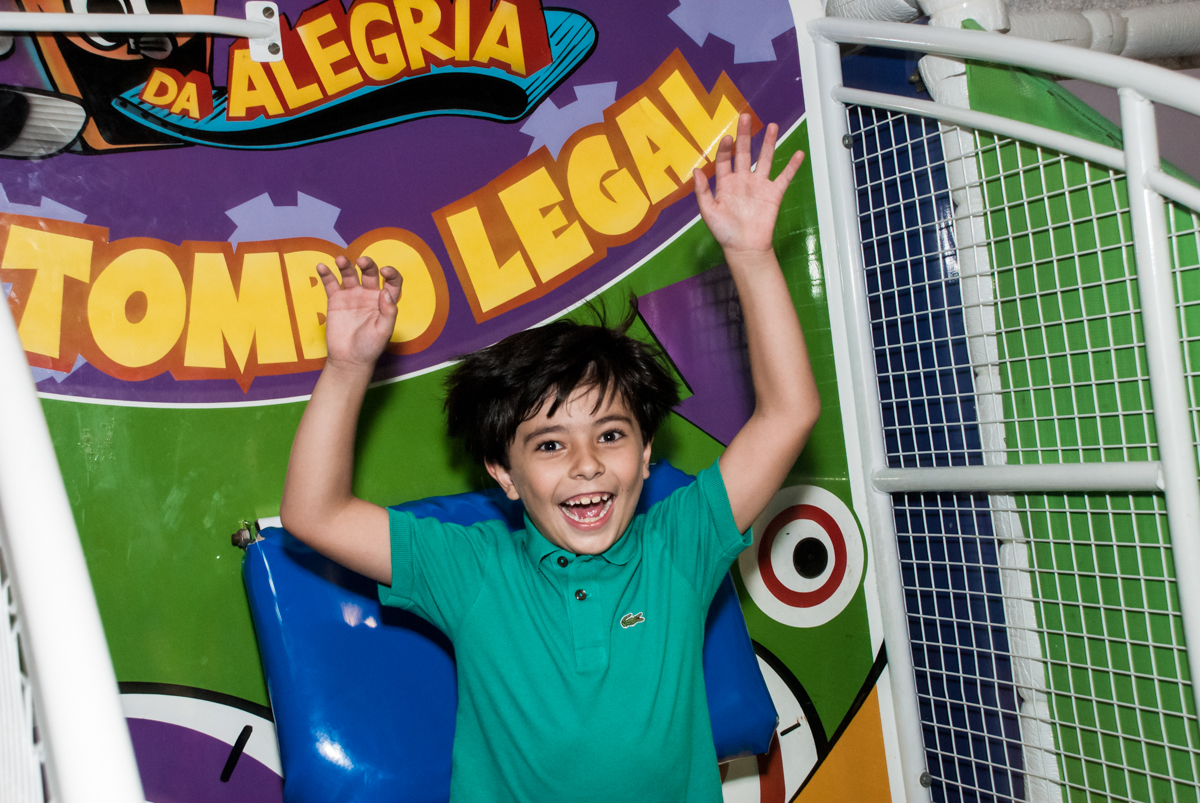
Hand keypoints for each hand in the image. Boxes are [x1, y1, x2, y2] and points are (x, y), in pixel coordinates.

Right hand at [316, 255, 401, 368]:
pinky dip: (326, 274)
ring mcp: (352, 296)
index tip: (385, 271)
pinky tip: (321, 267)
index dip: (391, 273)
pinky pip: (331, 284)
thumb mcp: (384, 331)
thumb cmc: (370, 347)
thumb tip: (385, 292)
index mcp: (385, 301)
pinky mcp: (336, 300)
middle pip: (370, 272)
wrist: (349, 360)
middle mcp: (369, 295)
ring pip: (350, 274)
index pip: (392, 281)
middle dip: (367, 264)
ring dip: (346, 265)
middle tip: (362, 261)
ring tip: (340, 260)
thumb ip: (389, 312)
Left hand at [692, 114, 804, 255]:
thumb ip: (702, 191)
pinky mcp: (774, 193)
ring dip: (768, 142)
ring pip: (765, 159)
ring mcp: (759, 185)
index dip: (726, 148)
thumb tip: (696, 170)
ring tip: (772, 125)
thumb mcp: (708, 212)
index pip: (725, 160)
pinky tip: (799, 153)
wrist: (745, 248)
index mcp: (726, 183)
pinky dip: (792, 166)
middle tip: (745, 117)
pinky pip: (784, 176)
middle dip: (745, 135)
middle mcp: (743, 180)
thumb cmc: (724, 232)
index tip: (729, 137)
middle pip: (744, 152)